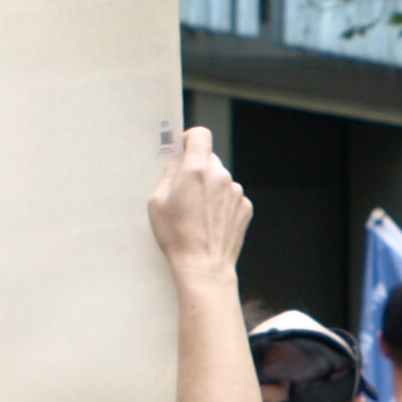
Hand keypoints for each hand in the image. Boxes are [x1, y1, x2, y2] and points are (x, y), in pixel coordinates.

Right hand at [147, 126, 251, 278]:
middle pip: (209, 159)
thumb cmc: (177, 236)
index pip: (201, 135)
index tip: (184, 148)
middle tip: (185, 190)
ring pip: (221, 179)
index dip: (191, 139)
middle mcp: (220, 176)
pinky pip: (231, 196)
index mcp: (196, 170)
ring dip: (211, 187)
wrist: (204, 266)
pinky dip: (222, 203)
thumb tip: (176, 165)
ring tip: (198, 212)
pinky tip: (211, 221)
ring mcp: (236, 192)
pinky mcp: (245, 207)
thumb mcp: (156, 202)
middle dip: (197, 169)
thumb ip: (167, 176)